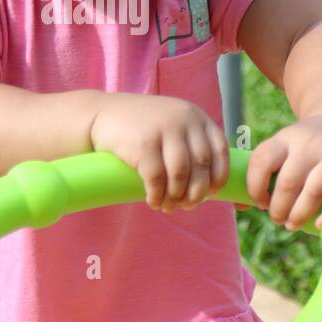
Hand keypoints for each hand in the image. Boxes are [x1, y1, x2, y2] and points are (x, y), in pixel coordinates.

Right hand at [89, 93, 229, 211]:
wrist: (101, 114)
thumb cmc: (142, 127)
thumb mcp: (173, 124)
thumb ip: (192, 143)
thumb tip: (209, 186)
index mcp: (196, 116)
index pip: (220, 150)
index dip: (218, 176)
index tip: (210, 193)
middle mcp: (183, 119)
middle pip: (201, 166)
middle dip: (196, 192)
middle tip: (187, 206)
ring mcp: (163, 129)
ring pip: (180, 175)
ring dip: (176, 197)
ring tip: (168, 206)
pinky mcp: (142, 143)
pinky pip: (156, 179)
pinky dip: (157, 196)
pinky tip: (153, 201)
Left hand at [243, 114, 321, 230]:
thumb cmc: (307, 147)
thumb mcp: (284, 147)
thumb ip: (263, 172)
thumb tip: (239, 206)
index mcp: (287, 138)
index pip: (261, 161)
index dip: (255, 188)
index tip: (260, 202)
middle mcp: (312, 143)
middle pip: (288, 183)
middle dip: (278, 209)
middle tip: (278, 219)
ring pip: (315, 192)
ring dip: (299, 215)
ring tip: (292, 224)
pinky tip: (321, 224)